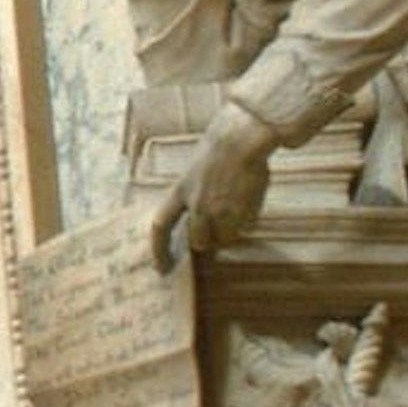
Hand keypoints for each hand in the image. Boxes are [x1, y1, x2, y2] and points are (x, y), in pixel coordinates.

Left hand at [148, 100, 277, 267]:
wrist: (241, 139)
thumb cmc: (220, 150)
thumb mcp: (194, 172)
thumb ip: (193, 197)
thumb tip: (196, 223)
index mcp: (180, 191)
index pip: (160, 226)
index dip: (159, 250)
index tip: (161, 267)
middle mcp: (197, 205)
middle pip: (198, 242)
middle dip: (206, 240)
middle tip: (216, 228)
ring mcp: (220, 211)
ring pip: (224, 239)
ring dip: (229, 232)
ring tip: (236, 206)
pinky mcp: (241, 212)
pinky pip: (244, 228)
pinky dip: (246, 222)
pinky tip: (248, 200)